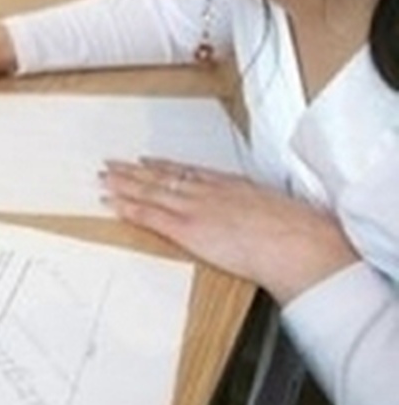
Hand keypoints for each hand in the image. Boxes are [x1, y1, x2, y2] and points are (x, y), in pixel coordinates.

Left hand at [101, 158, 358, 303]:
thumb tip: (270, 220)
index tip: (147, 161)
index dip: (164, 167)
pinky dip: (129, 208)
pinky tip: (112, 204)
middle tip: (112, 164)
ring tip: (104, 178)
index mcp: (231, 185)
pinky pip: (151, 216)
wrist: (298, 243)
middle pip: (163, 177)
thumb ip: (265, 211)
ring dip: (124, 184)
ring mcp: (196, 208)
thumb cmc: (300, 231)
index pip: (188, 172)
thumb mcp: (281, 210)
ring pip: (151, 191)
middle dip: (134, 171)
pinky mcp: (188, 229)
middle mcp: (208, 192)